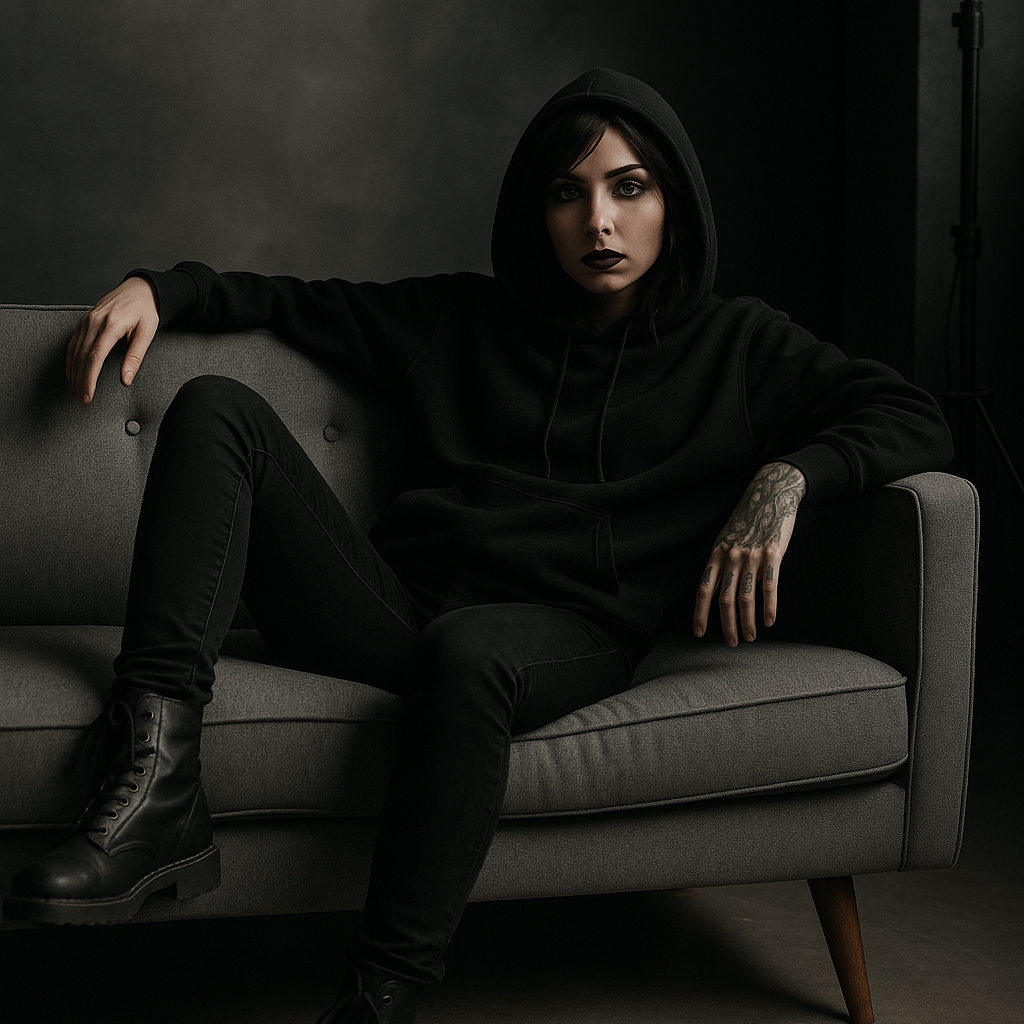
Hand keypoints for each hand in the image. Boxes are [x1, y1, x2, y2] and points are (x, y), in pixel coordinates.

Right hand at [66, 276, 158, 404]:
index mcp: (111, 325)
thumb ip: (135, 357)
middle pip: (81, 357)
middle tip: (81, 399)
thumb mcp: (146, 334)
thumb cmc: (146, 311)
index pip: (94, 357)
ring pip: (74, 350)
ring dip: (73, 372)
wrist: (140, 289)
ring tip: (76, 390)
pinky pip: (73, 342)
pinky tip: (72, 372)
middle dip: (80, 380)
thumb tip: (125, 380)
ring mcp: (87, 320)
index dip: (88, 379)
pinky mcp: (84, 320)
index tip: (87, 395)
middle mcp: (95, 322)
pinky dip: (70, 360)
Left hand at [693, 462, 806, 646]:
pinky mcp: (773, 554)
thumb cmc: (747, 519)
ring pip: (745, 598)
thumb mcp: (726, 538)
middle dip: (726, 625)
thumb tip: (716, 588)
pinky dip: (769, 607)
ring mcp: (752, 556)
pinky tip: (770, 620)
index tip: (699, 632)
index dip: (700, 613)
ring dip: (747, 622)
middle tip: (731, 643)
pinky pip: (769, 587)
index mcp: (716, 554)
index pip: (704, 589)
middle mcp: (731, 557)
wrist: (770, 494)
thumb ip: (721, 562)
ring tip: (750, 637)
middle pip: (724, 600)